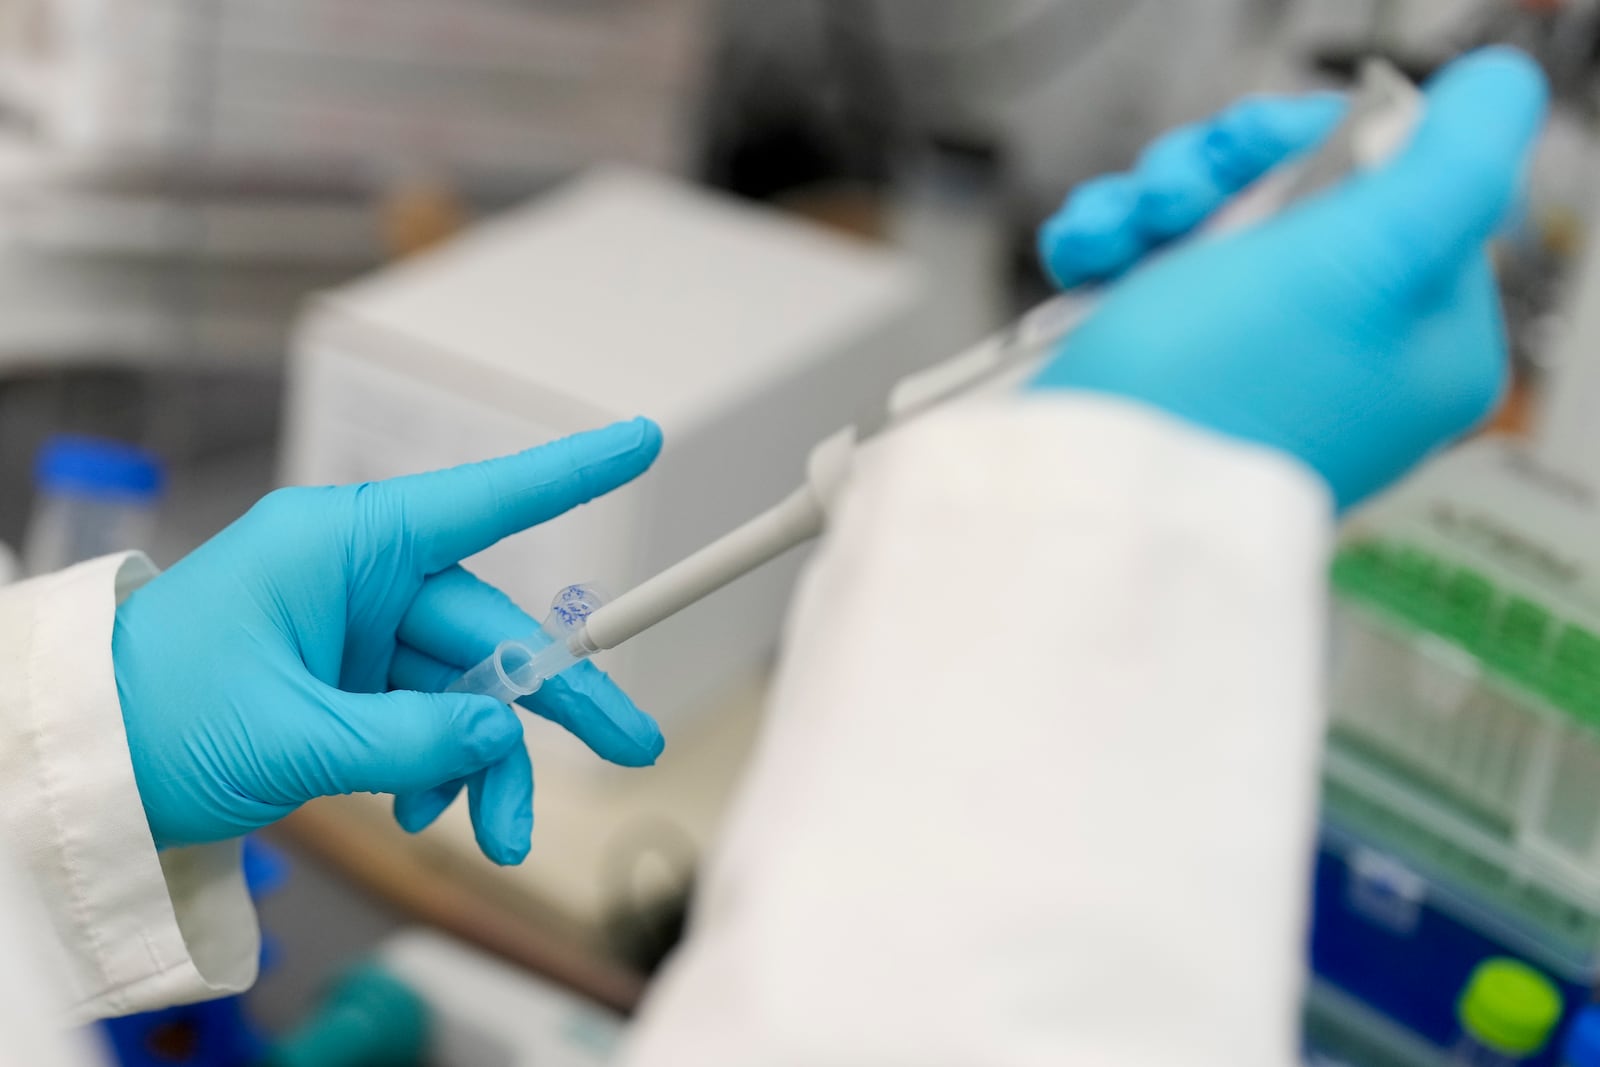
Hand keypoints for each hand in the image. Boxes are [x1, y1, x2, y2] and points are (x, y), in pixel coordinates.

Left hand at [113, 419, 665, 863]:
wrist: (80, 770)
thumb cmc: (151, 718)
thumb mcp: (290, 735)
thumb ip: (411, 739)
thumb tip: (500, 736)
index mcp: (341, 546)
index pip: (483, 502)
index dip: (570, 474)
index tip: (640, 441)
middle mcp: (359, 577)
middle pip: (492, 628)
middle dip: (555, 700)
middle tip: (630, 743)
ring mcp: (355, 633)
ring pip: (466, 689)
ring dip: (488, 763)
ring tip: (500, 837)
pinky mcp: (349, 682)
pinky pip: (427, 719)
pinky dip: (436, 770)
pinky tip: (417, 812)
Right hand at [1031, 48, 1547, 508]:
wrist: (1087, 489)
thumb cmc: (1218, 389)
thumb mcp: (1370, 255)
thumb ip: (1461, 163)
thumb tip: (1494, 97)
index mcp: (1429, 341)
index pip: (1400, 183)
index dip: (1321, 145)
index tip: (1256, 154)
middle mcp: (1350, 359)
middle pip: (1299, 195)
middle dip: (1218, 176)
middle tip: (1177, 197)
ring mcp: (1255, 370)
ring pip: (1213, 224)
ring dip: (1151, 204)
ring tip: (1118, 235)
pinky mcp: (1174, 375)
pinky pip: (1150, 270)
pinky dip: (1111, 246)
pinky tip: (1086, 257)